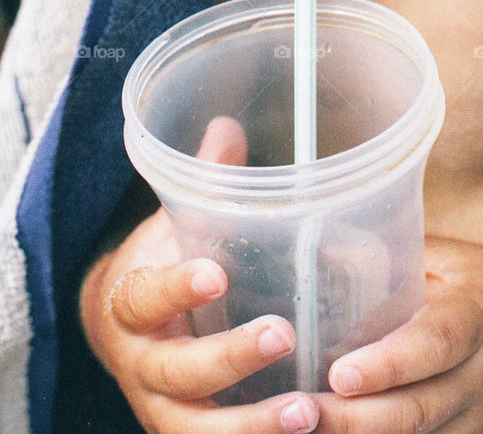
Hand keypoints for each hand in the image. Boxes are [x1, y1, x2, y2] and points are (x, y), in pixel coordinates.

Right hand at [80, 117, 320, 433]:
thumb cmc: (163, 267)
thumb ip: (204, 183)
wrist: (127, 333)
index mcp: (133, 305)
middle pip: (178, 373)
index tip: (215, 273)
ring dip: (253, 426)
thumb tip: (227, 124)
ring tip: (309, 412)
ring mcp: (163, 411)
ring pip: (199, 429)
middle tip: (283, 335)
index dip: (177, 287)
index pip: (146, 296)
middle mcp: (142, 366)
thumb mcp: (173, 225)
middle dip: (229, 359)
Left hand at [316, 237, 482, 433]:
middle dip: (352, 420)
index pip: (434, 343)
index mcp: (478, 318)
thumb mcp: (458, 260)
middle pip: (416, 410)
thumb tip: (322, 250)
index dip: (388, 363)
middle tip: (296, 414)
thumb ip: (399, 257)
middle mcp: (482, 379)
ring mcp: (481, 423)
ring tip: (299, 431)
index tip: (339, 373)